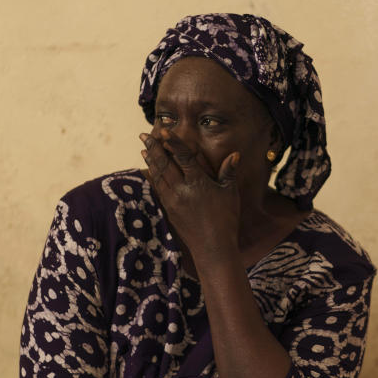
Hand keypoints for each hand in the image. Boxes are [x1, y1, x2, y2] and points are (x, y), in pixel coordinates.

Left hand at [140, 128, 240, 260]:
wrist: (213, 247)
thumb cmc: (226, 219)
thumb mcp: (230, 194)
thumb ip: (228, 172)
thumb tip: (234, 154)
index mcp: (198, 183)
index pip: (182, 157)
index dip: (172, 142)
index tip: (163, 131)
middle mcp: (182, 190)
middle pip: (164, 164)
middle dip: (153, 148)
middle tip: (143, 135)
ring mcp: (173, 200)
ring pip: (158, 176)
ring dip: (151, 160)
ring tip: (144, 149)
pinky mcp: (169, 210)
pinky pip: (159, 188)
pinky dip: (154, 176)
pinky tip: (152, 171)